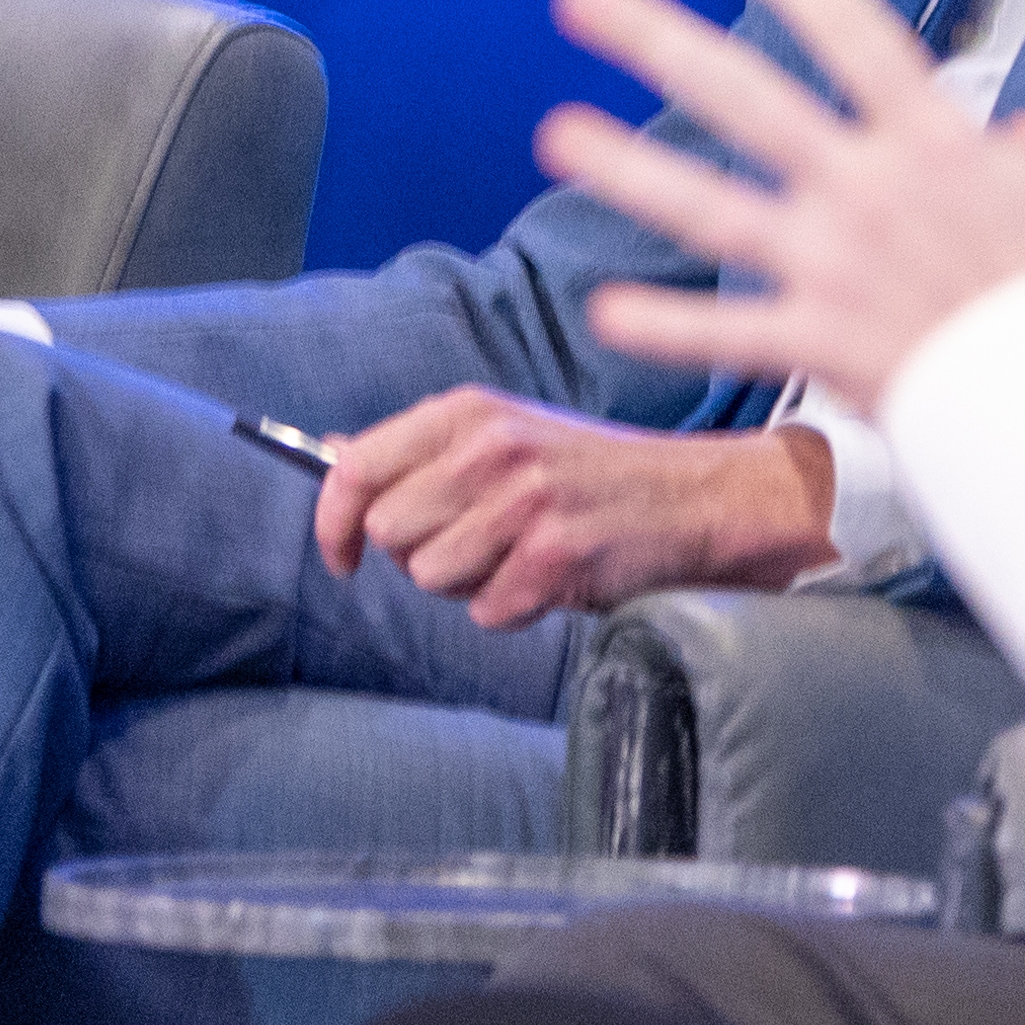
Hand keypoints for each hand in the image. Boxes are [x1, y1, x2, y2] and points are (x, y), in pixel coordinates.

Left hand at [315, 393, 838, 628]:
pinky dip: (513, 609)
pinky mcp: (556, 556)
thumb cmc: (589, 473)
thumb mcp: (502, 434)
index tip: (342, 556)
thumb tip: (329, 450)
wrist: (696, 497)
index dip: (334, 521)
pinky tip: (549, 579)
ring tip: (519, 556)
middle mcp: (490, 448)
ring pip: (432, 578)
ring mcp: (524, 502)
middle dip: (421, 555)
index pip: (356, 468)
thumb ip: (419, 449)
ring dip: (469, 584)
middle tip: (477, 545)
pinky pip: (487, 612)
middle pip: (390, 533)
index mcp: (467, 412)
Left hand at [534, 0, 1024, 416]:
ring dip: (627, 170)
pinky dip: (668, 327)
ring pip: (711, 209)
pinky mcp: (825, 347)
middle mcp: (870, 194)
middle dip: (656, 40)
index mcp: (938, 144)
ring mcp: (837, 271)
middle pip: (746, 99)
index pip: (850, 29)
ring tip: (556, 132)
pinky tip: (603, 313)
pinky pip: (731, 336)